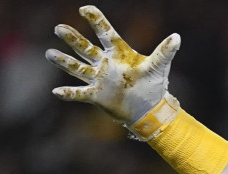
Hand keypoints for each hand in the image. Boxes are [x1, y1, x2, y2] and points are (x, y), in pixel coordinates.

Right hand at [45, 5, 178, 126]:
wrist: (150, 109)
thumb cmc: (153, 85)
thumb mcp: (158, 66)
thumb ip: (165, 51)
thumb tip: (177, 37)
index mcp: (118, 53)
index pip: (105, 33)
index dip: (96, 20)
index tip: (85, 9)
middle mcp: (104, 63)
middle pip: (85, 47)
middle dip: (72, 38)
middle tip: (59, 28)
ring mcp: (98, 78)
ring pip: (77, 67)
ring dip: (63, 61)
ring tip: (50, 54)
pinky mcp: (96, 95)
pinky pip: (79, 93)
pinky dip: (69, 93)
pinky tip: (57, 92)